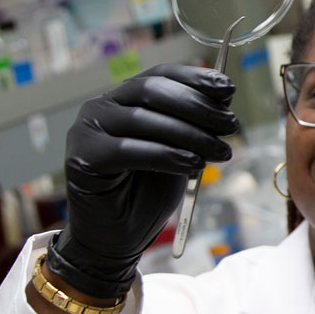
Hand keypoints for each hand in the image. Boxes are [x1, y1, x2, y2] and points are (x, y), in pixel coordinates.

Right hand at [45, 65, 236, 299]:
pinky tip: (194, 165)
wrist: (119, 238)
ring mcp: (87, 130)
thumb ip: (194, 125)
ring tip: (220, 151)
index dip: (195, 78)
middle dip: (198, 107)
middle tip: (231, 126)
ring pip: (143, 120)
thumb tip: (223, 97)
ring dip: (190, 134)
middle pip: (152, 92)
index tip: (228, 89)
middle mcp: (101, 107)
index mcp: (123, 99)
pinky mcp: (83, 157)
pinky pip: (130, 151)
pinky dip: (167, 156)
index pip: (160, 75)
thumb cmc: (147, 194)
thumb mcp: (180, 151)